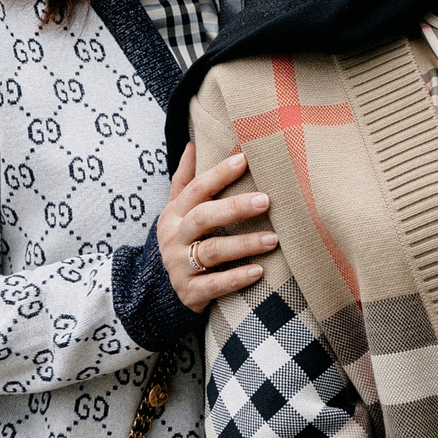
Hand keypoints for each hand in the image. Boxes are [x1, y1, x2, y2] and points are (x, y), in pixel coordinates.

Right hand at [157, 145, 275, 313]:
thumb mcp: (177, 212)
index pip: (197, 189)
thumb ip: (185, 180)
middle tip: (266, 201)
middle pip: (204, 218)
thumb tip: (192, 144)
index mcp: (174, 214)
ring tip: (273, 239)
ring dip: (244, 244)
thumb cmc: (182, 242)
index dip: (219, 173)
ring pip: (213, 251)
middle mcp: (174, 238)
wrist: (163, 292)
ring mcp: (180, 266)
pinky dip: (237, 278)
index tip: (245, 159)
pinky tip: (259, 271)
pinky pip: (215, 285)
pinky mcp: (190, 293)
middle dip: (235, 208)